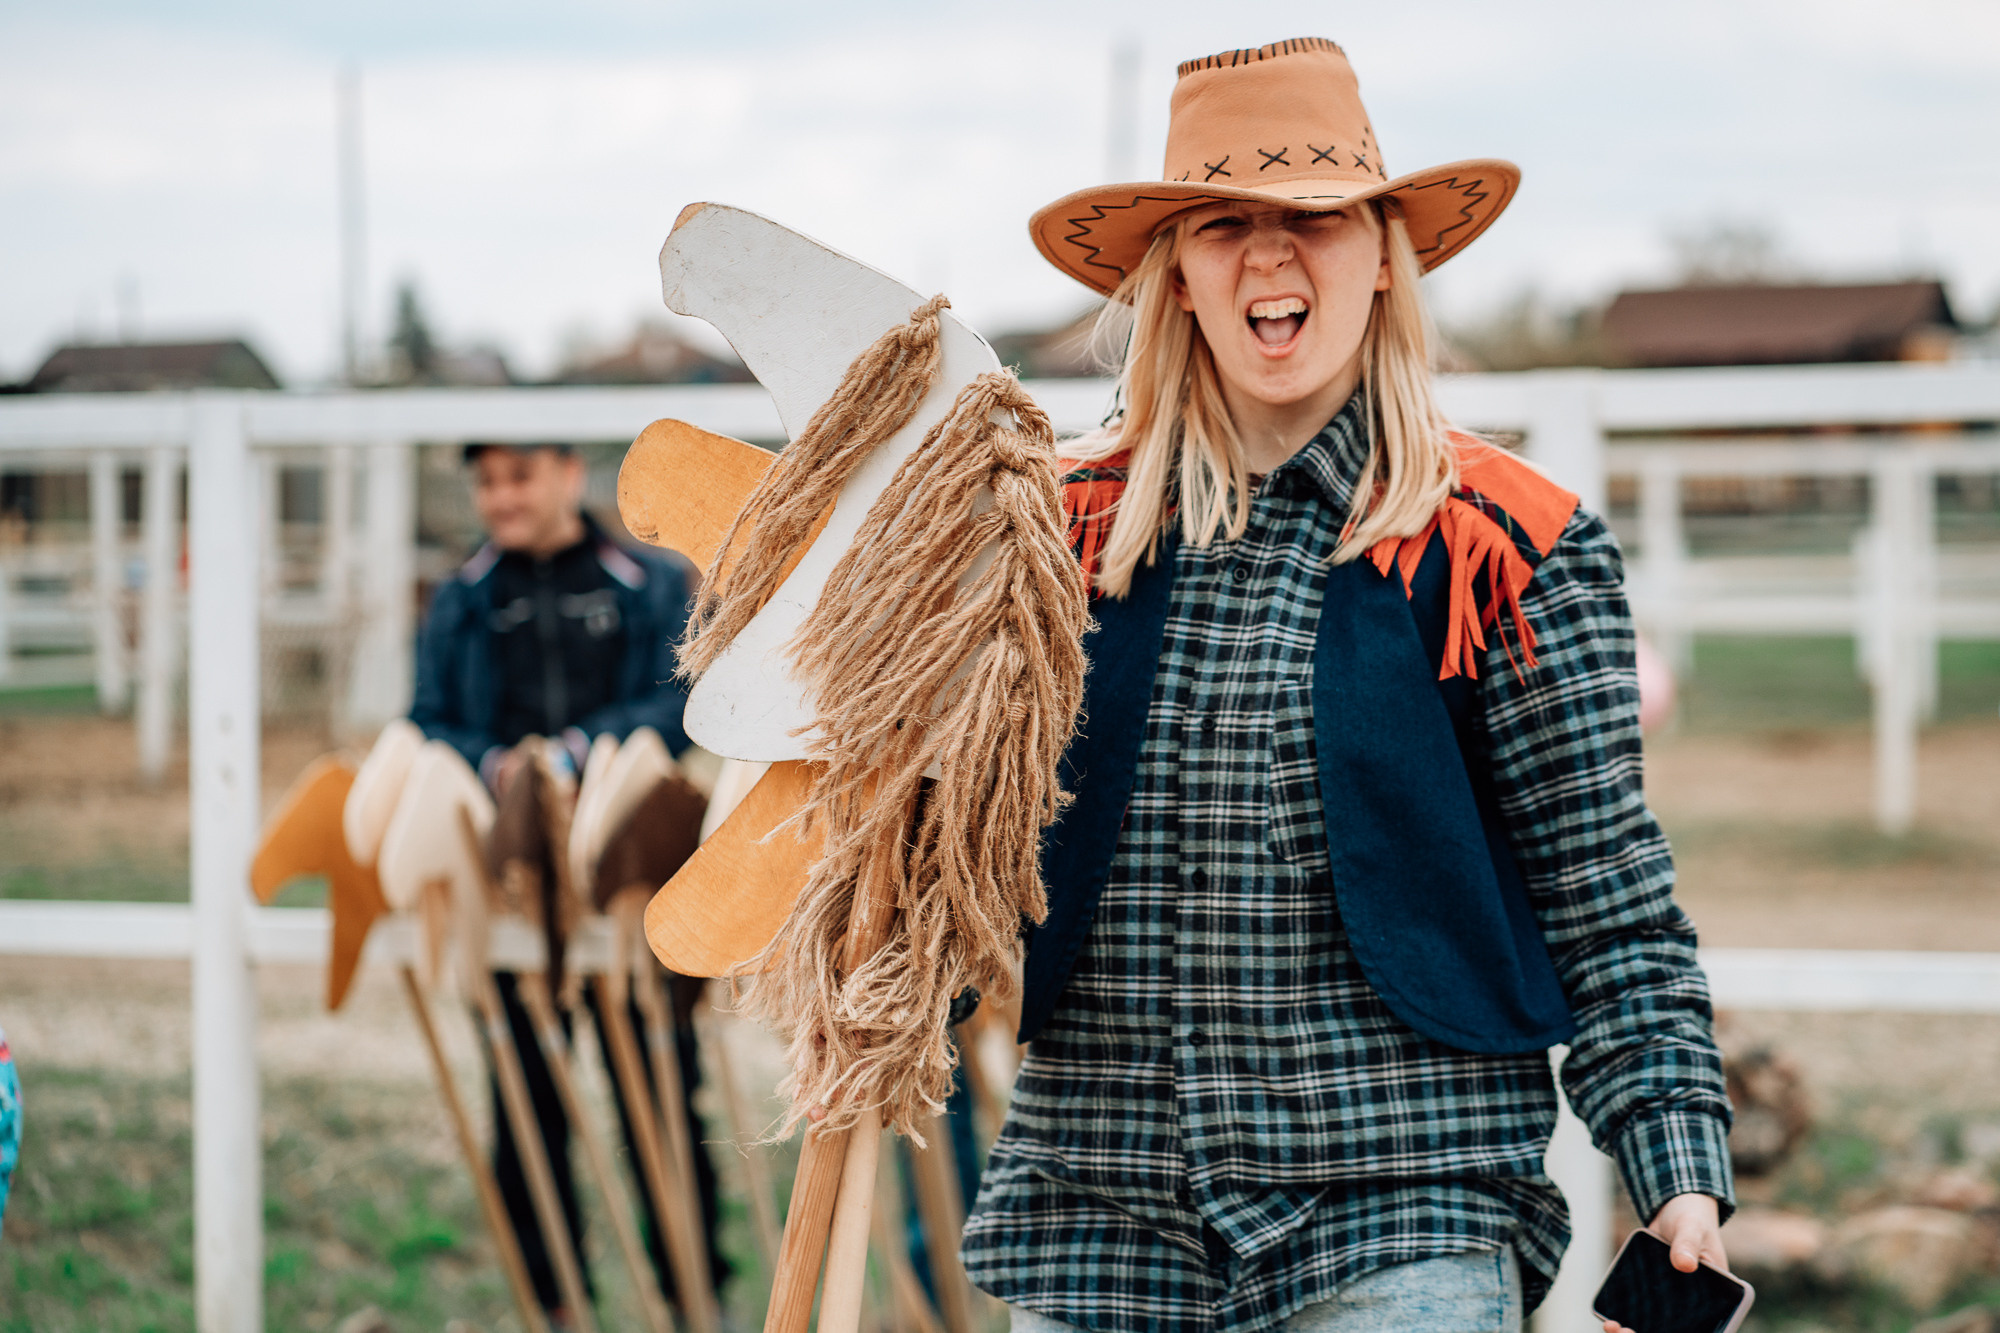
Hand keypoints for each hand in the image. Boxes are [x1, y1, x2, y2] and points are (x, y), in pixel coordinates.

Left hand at [1601, 1194, 1727, 1332]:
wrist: (1673, 1213)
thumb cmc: (1692, 1221)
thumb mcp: (1691, 1228)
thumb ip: (1687, 1244)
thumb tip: (1684, 1264)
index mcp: (1720, 1299)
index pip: (1712, 1329)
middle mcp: (1697, 1307)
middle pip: (1679, 1332)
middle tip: (1625, 1332)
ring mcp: (1674, 1305)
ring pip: (1657, 1329)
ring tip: (1613, 1327)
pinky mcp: (1654, 1297)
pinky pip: (1642, 1316)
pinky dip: (1626, 1321)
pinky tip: (1610, 1322)